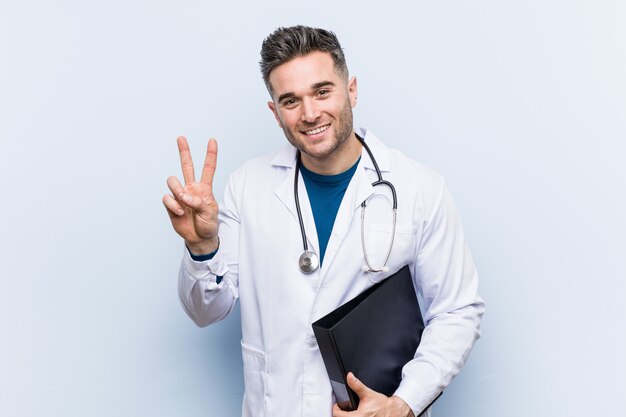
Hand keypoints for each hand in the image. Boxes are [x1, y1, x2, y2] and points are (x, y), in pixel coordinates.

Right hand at [162, 136, 219, 254]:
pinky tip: (180, 212)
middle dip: (184, 151)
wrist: (199, 238)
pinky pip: (167, 198)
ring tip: (183, 200)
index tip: (212, 140)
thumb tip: (184, 195)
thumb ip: (199, 202)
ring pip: (172, 180)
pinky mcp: (171, 204)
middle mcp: (191, 188)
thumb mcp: (210, 213)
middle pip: (187, 166)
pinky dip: (173, 205)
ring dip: (177, 189)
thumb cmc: (208, 224)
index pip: (208, 168)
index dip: (210, 154)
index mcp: (204, 188)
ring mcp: (180, 195)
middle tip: (181, 138)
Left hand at [332, 373, 414, 416]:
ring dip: (347, 416)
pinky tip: (356, 415)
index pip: (338, 416)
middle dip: (341, 414)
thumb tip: (349, 377)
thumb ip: (357, 385)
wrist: (393, 411)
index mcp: (358, 416)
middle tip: (342, 409)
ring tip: (349, 412)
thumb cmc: (382, 405)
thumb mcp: (368, 393)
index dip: (336, 409)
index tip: (337, 405)